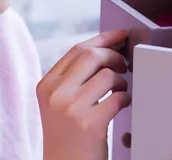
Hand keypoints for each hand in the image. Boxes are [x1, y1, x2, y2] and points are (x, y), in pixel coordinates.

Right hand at [37, 30, 130, 159]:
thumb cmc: (68, 137)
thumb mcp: (59, 103)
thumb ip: (75, 78)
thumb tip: (106, 49)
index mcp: (46, 85)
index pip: (77, 49)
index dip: (102, 39)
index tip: (120, 35)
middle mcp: (55, 94)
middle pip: (91, 55)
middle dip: (114, 55)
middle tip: (123, 65)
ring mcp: (70, 108)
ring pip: (107, 74)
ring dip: (121, 80)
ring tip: (120, 91)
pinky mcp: (88, 124)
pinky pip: (117, 97)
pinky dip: (125, 98)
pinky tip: (122, 104)